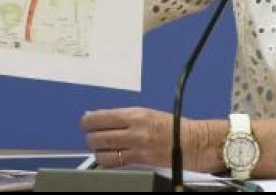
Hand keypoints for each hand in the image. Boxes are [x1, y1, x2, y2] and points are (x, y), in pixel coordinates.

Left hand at [81, 107, 222, 172]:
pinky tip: (108, 156)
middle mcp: (135, 129)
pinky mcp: (140, 161)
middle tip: (92, 135)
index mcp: (136, 114)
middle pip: (98, 135)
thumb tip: (100, 117)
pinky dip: (106, 159)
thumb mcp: (147, 113)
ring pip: (103, 151)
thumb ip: (123, 116)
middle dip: (91, 136)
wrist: (190, 142)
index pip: (102, 117)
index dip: (88, 121)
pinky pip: (114, 162)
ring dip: (97, 149)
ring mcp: (137, 147)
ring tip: (99, 147)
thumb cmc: (171, 126)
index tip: (85, 122)